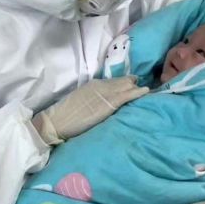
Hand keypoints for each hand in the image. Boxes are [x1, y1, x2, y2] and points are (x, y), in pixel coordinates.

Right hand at [32, 76, 148, 144]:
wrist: (56, 122)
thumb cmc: (65, 115)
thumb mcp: (80, 101)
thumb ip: (93, 99)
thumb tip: (101, 103)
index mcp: (93, 85)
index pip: (113, 81)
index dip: (124, 82)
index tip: (132, 83)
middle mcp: (100, 86)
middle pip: (121, 82)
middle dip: (132, 83)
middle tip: (142, 84)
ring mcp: (104, 94)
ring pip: (125, 87)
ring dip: (136, 87)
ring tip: (148, 88)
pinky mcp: (107, 104)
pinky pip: (125, 96)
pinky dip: (136, 93)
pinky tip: (146, 91)